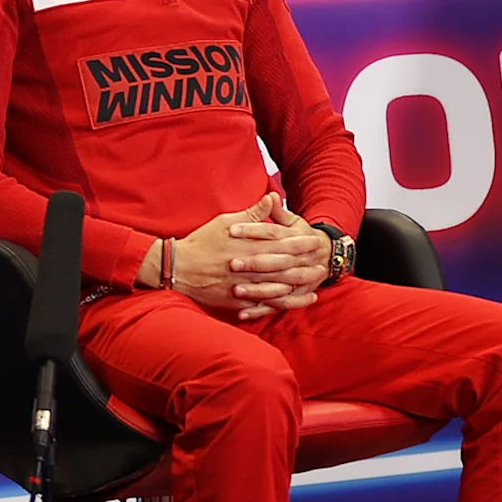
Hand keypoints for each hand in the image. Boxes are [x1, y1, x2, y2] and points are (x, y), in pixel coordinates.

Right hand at [170, 193, 328, 320]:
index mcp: (248, 245)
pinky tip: (295, 300)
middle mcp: (249, 266)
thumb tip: (272, 198)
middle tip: (323, 263)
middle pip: (285, 266)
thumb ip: (252, 214)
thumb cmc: (202, 242)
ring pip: (278, 287)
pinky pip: (265, 304)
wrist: (178, 268)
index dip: (301, 242)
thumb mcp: (226, 221)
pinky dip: (282, 302)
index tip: (316, 241)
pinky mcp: (238, 300)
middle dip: (305, 264)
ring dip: (299, 284)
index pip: (282, 243)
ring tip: (316, 283)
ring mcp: (245, 286)